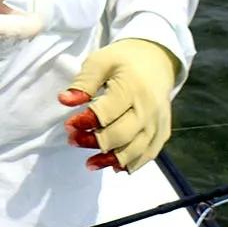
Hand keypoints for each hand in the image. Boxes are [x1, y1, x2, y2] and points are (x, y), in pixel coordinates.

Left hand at [59, 38, 178, 172]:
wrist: (156, 60)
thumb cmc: (123, 60)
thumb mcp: (100, 62)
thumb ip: (83, 82)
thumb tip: (64, 100)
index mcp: (133, 88)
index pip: (108, 112)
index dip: (86, 122)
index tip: (69, 125)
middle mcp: (149, 109)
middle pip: (122, 134)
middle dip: (95, 142)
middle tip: (73, 140)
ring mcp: (158, 122)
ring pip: (137, 150)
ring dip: (111, 159)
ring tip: (89, 163)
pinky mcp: (163, 131)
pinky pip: (149, 153)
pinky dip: (132, 163)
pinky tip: (114, 166)